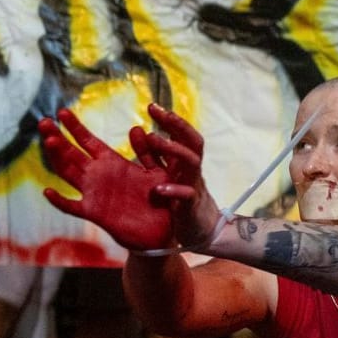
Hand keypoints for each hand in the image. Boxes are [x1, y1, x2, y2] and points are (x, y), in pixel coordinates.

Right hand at [40, 108, 177, 252]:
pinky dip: (60, 201)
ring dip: (56, 158)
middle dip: (57, 137)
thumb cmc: (162, 199)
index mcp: (112, 163)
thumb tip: (136, 128)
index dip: (74, 127)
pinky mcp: (94, 213)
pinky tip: (48, 191)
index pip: (88, 141)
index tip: (62, 111)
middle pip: (71, 153)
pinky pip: (72, 207)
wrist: (164, 230)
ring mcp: (93, 194)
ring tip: (49, 141)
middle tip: (44, 122)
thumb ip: (147, 151)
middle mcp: (98, 176)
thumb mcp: (157, 171)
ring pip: (67, 173)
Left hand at [134, 103, 223, 249]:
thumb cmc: (180, 200)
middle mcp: (191, 170)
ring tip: (155, 140)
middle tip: (158, 113)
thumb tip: (137, 128)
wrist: (200, 230)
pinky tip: (158, 189)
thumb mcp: (164, 174)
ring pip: (192, 162)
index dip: (170, 119)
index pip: (183, 134)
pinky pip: (186, 195)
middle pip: (192, 141)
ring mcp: (193, 186)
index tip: (152, 106)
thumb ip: (151, 155)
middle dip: (177, 125)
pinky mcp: (190, 207)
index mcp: (184, 162)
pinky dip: (173, 191)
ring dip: (174, 149)